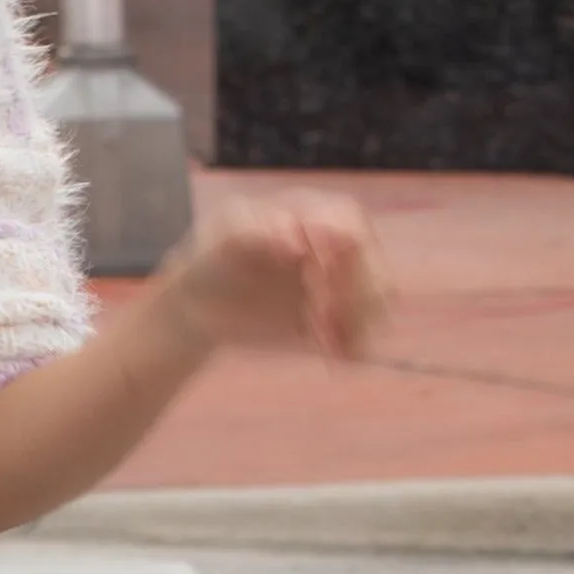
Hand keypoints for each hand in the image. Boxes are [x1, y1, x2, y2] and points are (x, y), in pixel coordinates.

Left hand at [153, 196, 389, 363]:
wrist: (198, 303)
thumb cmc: (212, 255)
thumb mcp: (223, 233)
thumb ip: (254, 228)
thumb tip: (296, 239)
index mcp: (313, 215)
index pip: (349, 223)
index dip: (344, 247)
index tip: (320, 273)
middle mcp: (334, 249)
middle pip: (370, 265)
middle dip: (355, 292)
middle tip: (317, 315)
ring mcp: (337, 286)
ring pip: (375, 301)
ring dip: (359, 322)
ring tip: (324, 339)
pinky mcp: (332, 322)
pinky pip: (359, 335)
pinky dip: (354, 347)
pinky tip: (334, 357)